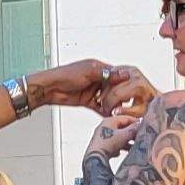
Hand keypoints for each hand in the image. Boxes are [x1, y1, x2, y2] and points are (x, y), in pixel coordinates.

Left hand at [27, 61, 151, 117]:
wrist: (49, 88)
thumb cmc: (64, 75)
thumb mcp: (88, 71)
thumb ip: (106, 74)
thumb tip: (124, 73)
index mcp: (99, 68)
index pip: (117, 74)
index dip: (125, 81)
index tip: (134, 88)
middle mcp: (98, 79)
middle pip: (115, 88)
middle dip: (121, 95)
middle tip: (128, 101)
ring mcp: (93, 91)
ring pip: (109, 98)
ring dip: (114, 104)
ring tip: (122, 110)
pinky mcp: (88, 101)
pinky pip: (101, 107)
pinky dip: (106, 111)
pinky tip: (112, 116)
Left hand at [84, 113, 144, 160]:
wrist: (95, 157)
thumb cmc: (107, 144)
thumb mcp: (124, 135)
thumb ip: (134, 129)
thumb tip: (141, 124)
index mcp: (109, 121)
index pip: (126, 118)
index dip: (136, 122)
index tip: (143, 127)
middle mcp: (104, 127)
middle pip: (122, 128)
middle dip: (131, 133)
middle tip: (140, 137)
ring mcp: (102, 137)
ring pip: (118, 137)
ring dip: (126, 142)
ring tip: (133, 147)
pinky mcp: (101, 146)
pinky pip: (112, 145)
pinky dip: (118, 147)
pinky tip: (120, 152)